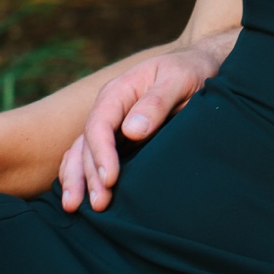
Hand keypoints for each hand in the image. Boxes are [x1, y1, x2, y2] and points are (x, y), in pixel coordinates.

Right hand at [58, 31, 237, 212]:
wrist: (199, 66)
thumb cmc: (190, 71)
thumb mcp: (179, 80)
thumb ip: (157, 103)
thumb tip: (132, 131)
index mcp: (117, 92)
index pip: (99, 126)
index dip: (102, 154)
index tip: (111, 179)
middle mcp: (108, 110)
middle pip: (87, 145)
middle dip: (88, 176)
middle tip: (98, 205)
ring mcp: (111, 125)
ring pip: (82, 153)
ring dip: (78, 180)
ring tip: (74, 208)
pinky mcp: (119, 139)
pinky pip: (91, 157)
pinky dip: (82, 175)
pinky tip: (79, 197)